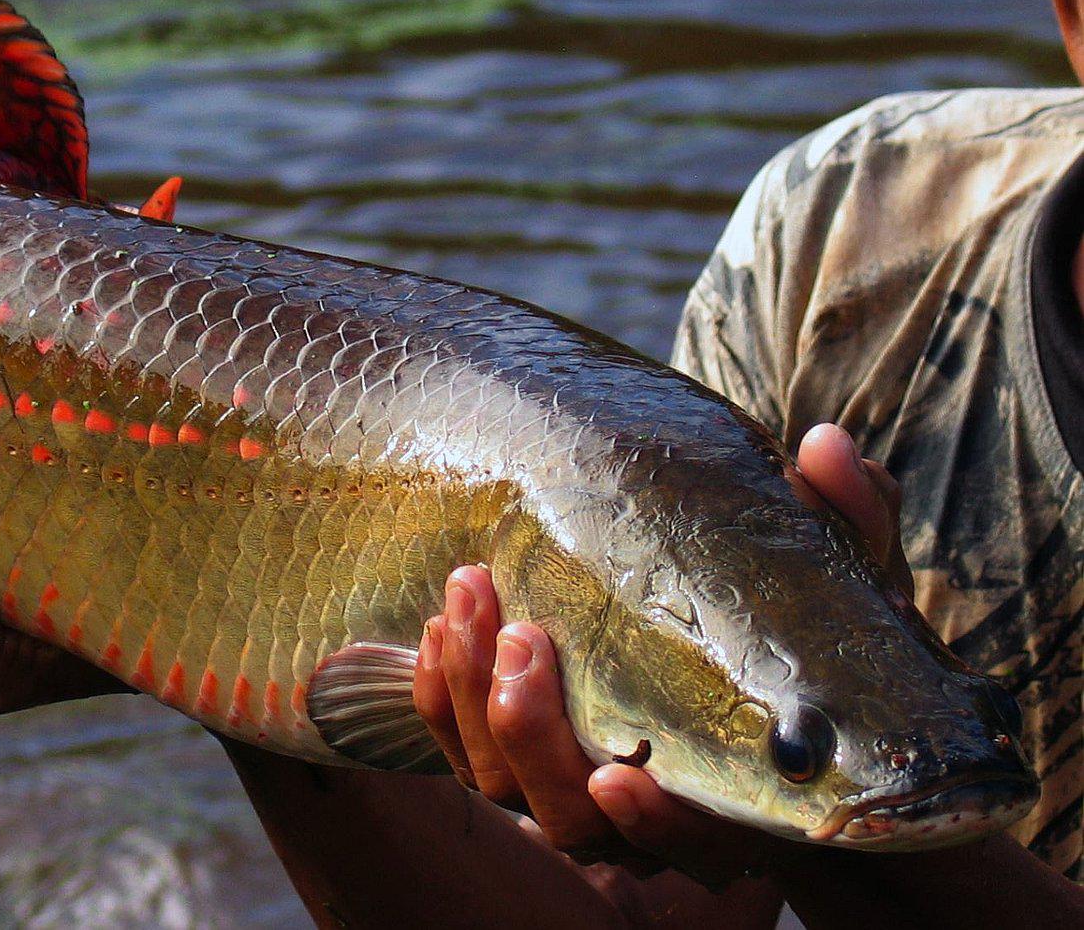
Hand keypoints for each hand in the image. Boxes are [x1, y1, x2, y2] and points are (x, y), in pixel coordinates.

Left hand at [412, 423, 910, 885]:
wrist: (747, 669)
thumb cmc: (810, 636)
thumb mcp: (847, 581)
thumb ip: (848, 526)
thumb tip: (827, 446)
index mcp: (739, 801)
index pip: (692, 842)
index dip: (652, 822)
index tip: (618, 775)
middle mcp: (646, 814)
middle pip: (569, 819)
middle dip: (532, 734)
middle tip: (519, 635)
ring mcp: (573, 789)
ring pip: (501, 784)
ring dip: (472, 697)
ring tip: (467, 595)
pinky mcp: (517, 754)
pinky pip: (460, 749)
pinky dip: (441, 698)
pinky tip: (439, 626)